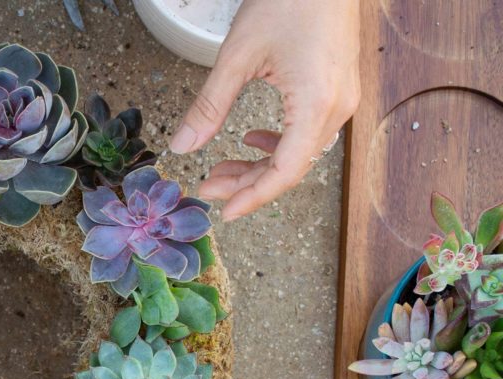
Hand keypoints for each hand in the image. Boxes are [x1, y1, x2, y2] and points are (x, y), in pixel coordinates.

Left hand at [169, 0, 360, 219]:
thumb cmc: (288, 0)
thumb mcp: (238, 55)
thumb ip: (209, 106)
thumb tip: (182, 147)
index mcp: (316, 105)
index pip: (285, 172)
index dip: (253, 198)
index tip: (224, 212)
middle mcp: (337, 108)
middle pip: (290, 167)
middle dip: (247, 183)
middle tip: (207, 187)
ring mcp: (341, 99)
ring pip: (298, 153)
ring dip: (259, 165)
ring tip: (220, 168)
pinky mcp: (337, 89)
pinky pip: (308, 133)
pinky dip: (277, 144)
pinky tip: (250, 139)